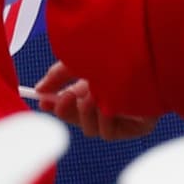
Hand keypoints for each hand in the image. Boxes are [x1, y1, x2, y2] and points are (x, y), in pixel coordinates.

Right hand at [34, 62, 156, 141]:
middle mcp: (110, 98)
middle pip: (79, 117)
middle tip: (59, 100)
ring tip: (90, 94)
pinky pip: (107, 133)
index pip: (73, 100)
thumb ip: (58, 74)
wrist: (145, 53)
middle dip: (66, 109)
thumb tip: (39, 90)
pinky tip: (108, 105)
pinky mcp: (134, 126)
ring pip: (90, 128)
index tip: (40, 99)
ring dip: (85, 112)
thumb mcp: (79, 59)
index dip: (56, 102)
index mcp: (100, 82)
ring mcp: (122, 113)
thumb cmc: (115, 50)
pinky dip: (103, 120)